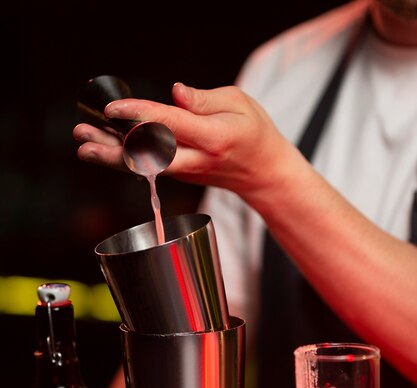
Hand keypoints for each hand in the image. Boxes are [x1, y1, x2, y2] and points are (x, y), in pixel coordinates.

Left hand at [73, 83, 302, 212]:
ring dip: (111, 155)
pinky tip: (102, 148)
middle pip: (149, 155)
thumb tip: (175, 92)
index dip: (139, 115)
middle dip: (113, 146)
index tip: (113, 108)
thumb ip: (204, 99)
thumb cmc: (252, 132)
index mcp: (213, 137)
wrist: (262, 172)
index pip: (170, 125)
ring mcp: (186, 171)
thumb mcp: (238, 103)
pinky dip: (124, 157)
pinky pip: (148, 165)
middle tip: (83, 134)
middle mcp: (196, 159)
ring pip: (143, 164)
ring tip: (83, 145)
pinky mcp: (180, 173)